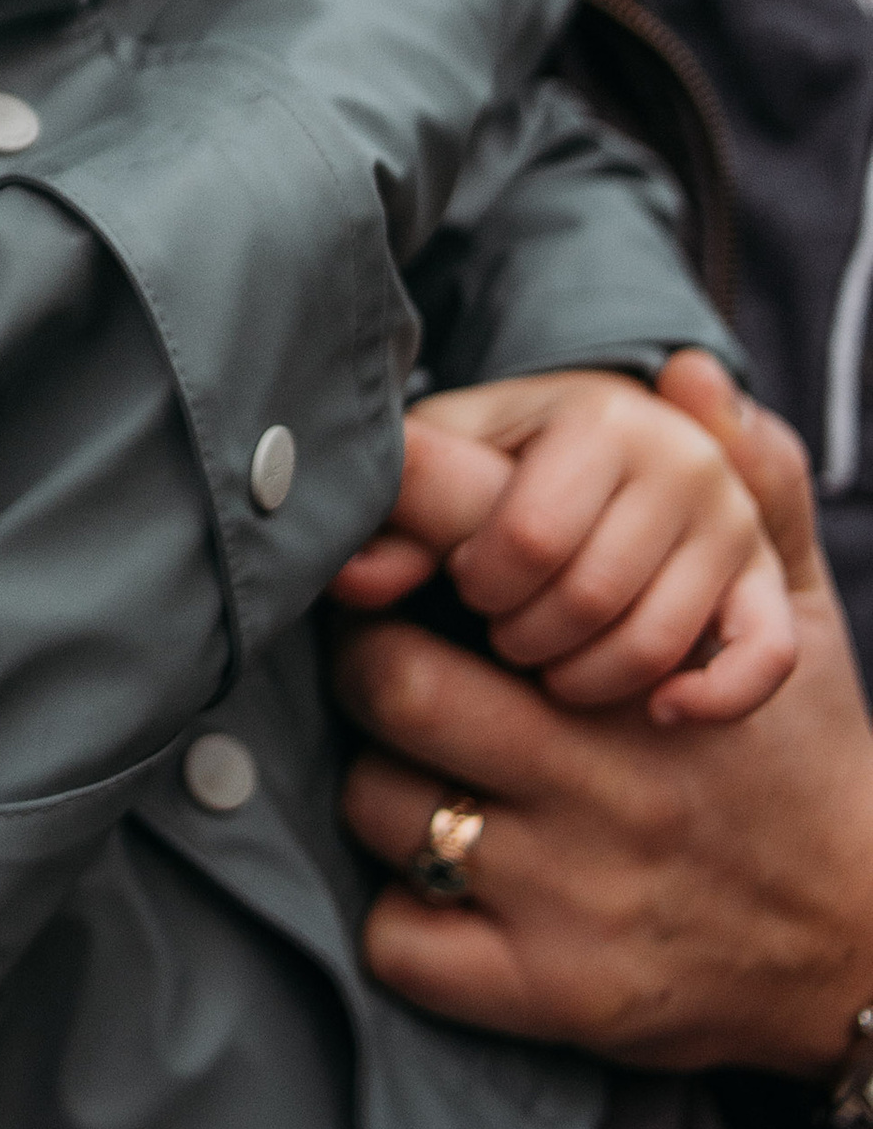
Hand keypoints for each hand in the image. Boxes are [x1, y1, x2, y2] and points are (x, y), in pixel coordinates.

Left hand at [329, 351, 795, 721]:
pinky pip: (759, 662)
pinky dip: (707, 697)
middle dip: (521, 631)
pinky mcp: (779, 597)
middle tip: (503, 627)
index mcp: (603, 417)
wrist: (656, 473)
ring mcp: (736, 532)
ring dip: (581, 677)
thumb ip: (416, 507)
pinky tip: (659, 710)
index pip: (526, 534)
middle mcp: (683, 466)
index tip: (468, 579)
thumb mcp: (480, 456)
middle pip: (582, 597)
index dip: (479, 577)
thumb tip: (348, 575)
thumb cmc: (543, 464)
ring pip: (651, 646)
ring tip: (550, 665)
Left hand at [334, 375, 872, 1072]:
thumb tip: (693, 371)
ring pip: (378, 805)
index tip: (387, 554)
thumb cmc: (804, 770)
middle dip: (370, 665)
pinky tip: (437, 890)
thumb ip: (753, 492)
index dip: (407, 544)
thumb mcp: (798, 625)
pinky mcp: (552, 991)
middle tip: (392, 670)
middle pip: (390, 684)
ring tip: (424, 777)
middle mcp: (598, 779)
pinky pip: (398, 940)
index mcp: (641, 673)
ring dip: (380, 788)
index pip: (476, 563)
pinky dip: (397, 917)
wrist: (867, 957)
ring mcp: (569, 891)